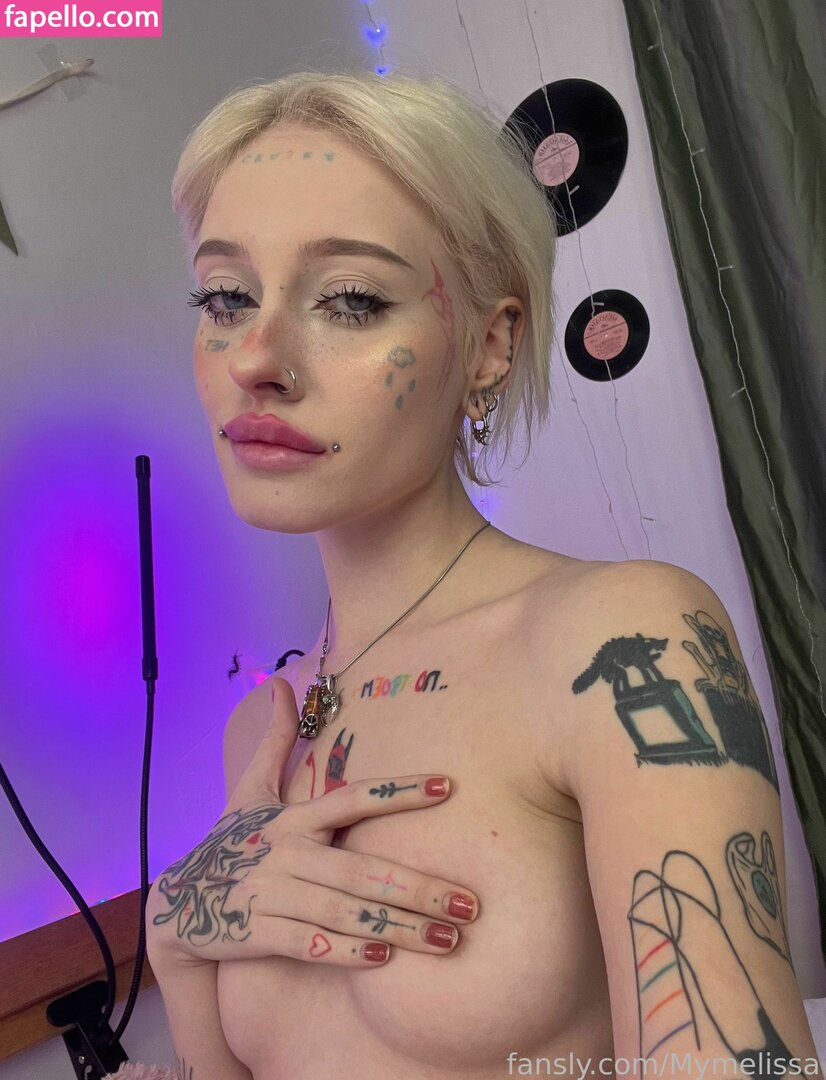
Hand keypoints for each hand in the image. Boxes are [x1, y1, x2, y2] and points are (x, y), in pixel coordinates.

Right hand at [146, 677, 478, 970]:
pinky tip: (384, 959)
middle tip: (470, 906)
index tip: (448, 787)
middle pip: (363, 870)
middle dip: (420, 889)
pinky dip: (346, 951)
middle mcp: (286, 851)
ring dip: (399, 928)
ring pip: (345, 912)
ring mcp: (272, 892)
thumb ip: (275, 740)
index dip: (399, 791)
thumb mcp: (250, 789)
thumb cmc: (230, 842)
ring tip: (448, 941)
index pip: (353, 798)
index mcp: (292, 816)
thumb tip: (278, 683)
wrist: (178, 905)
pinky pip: (310, 944)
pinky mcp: (257, 932)